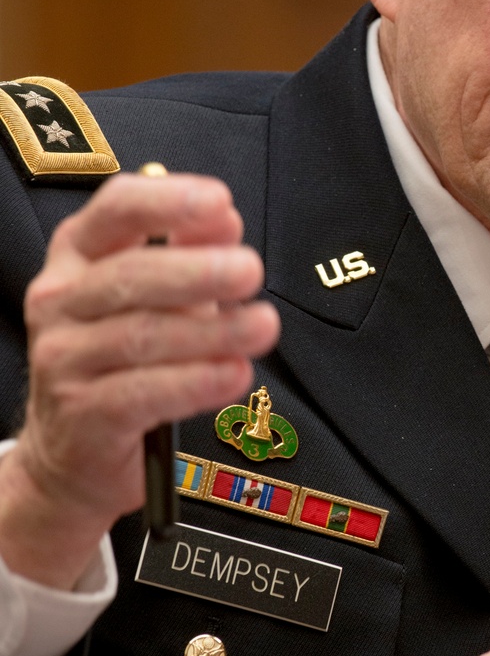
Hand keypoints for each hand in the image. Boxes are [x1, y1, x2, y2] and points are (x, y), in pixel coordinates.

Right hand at [0, 172, 279, 588]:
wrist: (74, 454)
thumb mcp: (158, 298)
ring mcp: (61, 359)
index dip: (167, 201)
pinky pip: (143, 393)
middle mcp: (59, 300)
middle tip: (252, 272)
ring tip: (263, 326)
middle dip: (197, 271)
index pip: (116, 209)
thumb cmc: (125, 360)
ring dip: (211, 330)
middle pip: (130, 275)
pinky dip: (196, 381)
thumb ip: (191, 254)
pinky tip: (234, 373)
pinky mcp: (80, 415)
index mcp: (78, 254)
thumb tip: (225, 219)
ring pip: (141, 335)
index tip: (220, 202)